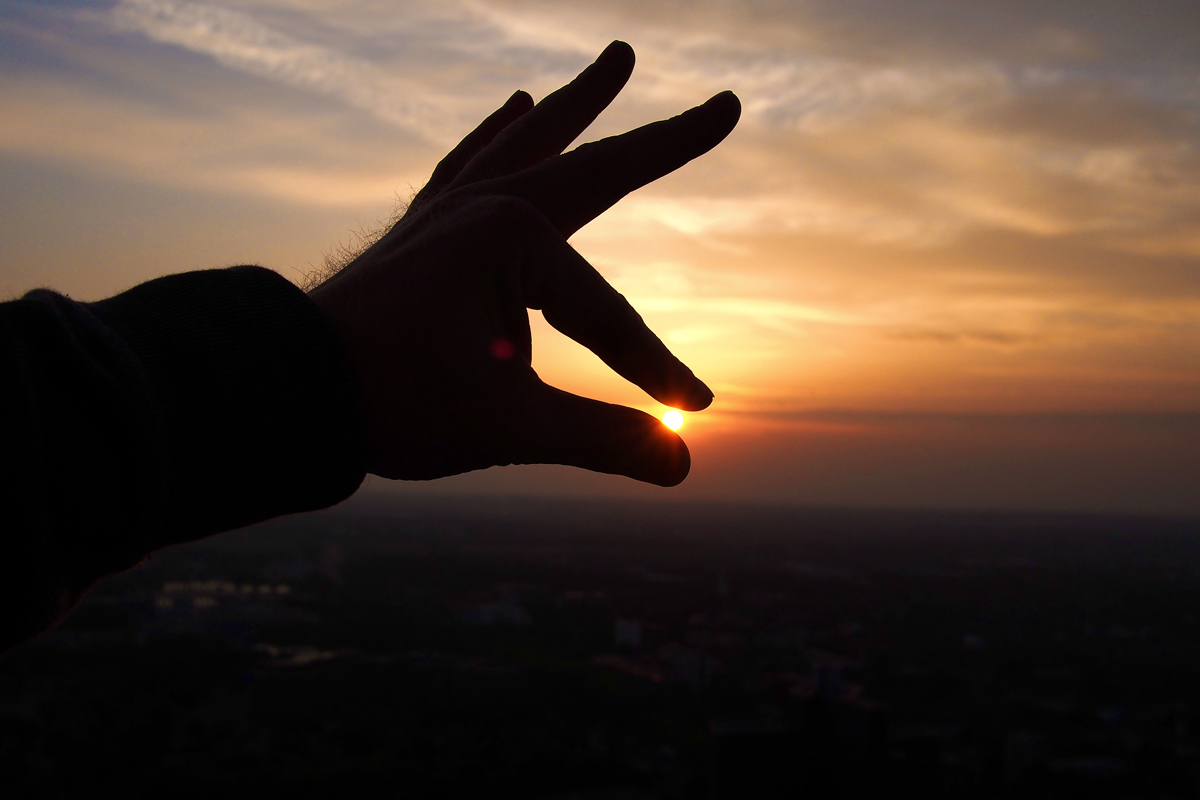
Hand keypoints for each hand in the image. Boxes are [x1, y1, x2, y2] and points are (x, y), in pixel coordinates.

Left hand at [309, 41, 739, 485]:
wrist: (282, 390)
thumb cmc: (391, 401)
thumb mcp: (509, 426)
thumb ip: (603, 439)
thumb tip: (685, 464)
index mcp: (512, 240)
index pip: (605, 314)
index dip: (652, 365)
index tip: (695, 406)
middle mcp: (483, 206)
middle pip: (594, 170)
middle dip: (664, 143)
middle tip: (725, 106)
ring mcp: (447, 210)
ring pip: (526, 143)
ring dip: (575, 105)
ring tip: (614, 59)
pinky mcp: (421, 227)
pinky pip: (466, 162)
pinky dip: (494, 134)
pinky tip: (512, 109)